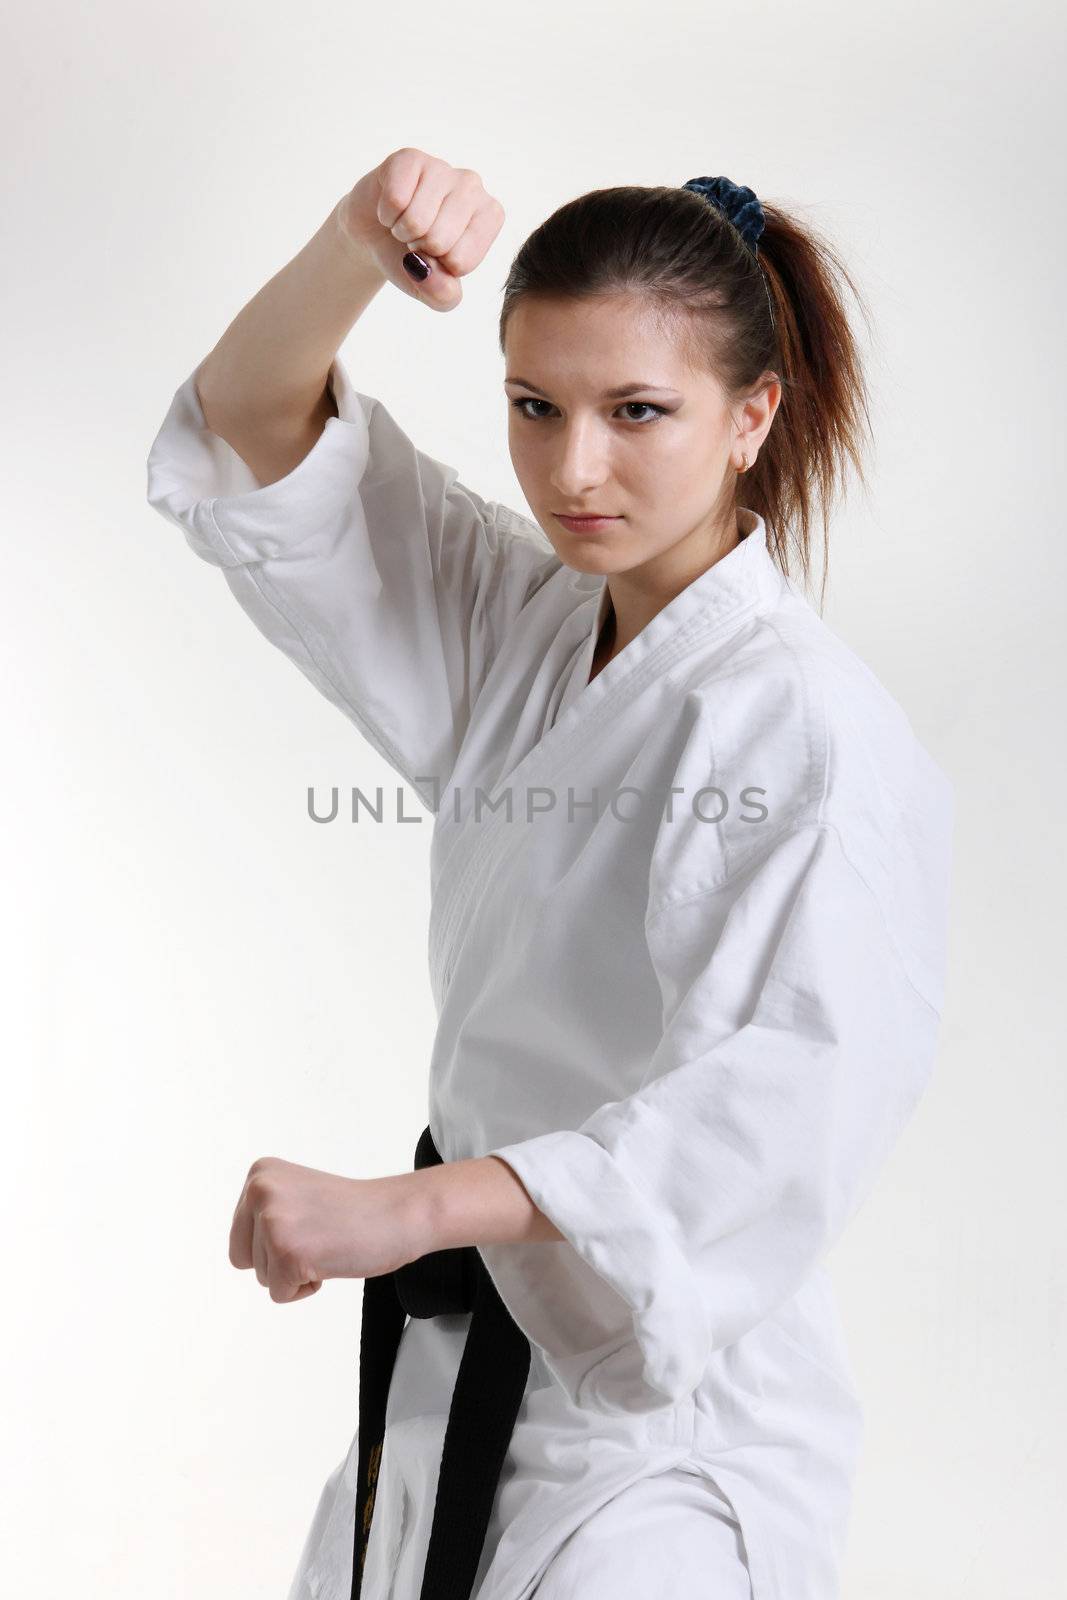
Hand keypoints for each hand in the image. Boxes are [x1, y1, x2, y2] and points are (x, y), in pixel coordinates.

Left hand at [228, 1155, 428, 1303]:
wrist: (398, 1214)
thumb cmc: (355, 1211)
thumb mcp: (295, 1194)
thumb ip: (265, 1211)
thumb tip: (239, 1251)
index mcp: (259, 1174)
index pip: (240, 1236)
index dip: (275, 1242)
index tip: (311, 1223)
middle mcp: (259, 1191)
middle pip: (243, 1258)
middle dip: (279, 1260)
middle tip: (319, 1237)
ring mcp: (272, 1221)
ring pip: (263, 1277)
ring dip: (296, 1272)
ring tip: (327, 1244)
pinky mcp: (287, 1253)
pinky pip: (280, 1294)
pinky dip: (306, 1288)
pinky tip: (331, 1259)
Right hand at [338, 146, 504, 311]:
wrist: (376, 236)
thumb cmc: (414, 261)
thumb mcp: (435, 292)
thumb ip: (443, 296)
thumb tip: (431, 275)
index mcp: (490, 217)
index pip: (460, 261)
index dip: (437, 267)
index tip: (434, 253)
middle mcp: (473, 186)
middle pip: (439, 240)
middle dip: (418, 248)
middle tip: (416, 237)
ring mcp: (442, 168)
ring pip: (417, 221)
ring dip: (401, 231)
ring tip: (405, 223)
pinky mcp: (409, 158)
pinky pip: (395, 200)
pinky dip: (386, 214)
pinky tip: (391, 207)